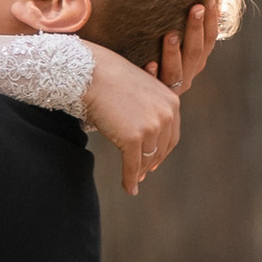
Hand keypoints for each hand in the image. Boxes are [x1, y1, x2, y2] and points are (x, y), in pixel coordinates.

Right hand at [83, 39, 182, 193]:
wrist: (90, 73)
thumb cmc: (109, 77)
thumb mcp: (140, 88)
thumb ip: (149, 107)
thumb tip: (148, 133)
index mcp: (172, 101)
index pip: (171, 134)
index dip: (162, 151)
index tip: (154, 161)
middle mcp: (166, 115)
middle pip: (162, 148)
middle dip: (152, 163)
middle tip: (144, 174)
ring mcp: (150, 127)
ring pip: (147, 158)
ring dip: (141, 172)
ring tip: (134, 180)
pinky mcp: (133, 138)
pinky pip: (133, 165)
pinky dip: (130, 179)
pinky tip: (128, 188)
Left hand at [156, 0, 218, 98]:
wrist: (134, 101)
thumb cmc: (148, 58)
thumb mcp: (166, 41)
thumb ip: (178, 23)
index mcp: (194, 61)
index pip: (209, 40)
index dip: (212, 21)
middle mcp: (186, 76)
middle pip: (195, 53)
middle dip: (196, 30)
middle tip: (196, 7)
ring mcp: (168, 89)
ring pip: (176, 72)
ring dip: (174, 53)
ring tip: (170, 35)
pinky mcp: (149, 100)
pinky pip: (151, 89)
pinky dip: (152, 76)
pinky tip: (149, 64)